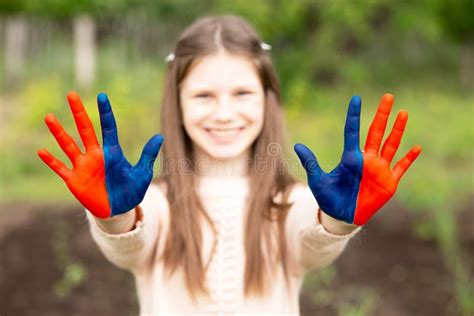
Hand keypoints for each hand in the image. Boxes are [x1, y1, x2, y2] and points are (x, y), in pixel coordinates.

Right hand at [38, 91, 163, 217]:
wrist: (119, 210)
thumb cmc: (131, 190)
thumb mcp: (142, 173)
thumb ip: (148, 155)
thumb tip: (160, 136)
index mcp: (112, 152)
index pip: (108, 128)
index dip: (105, 112)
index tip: (102, 96)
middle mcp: (95, 155)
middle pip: (85, 129)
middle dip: (79, 113)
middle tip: (72, 94)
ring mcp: (83, 167)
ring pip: (69, 145)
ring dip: (59, 132)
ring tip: (49, 116)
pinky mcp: (74, 180)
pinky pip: (60, 169)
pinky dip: (51, 161)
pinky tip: (41, 151)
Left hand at [294, 94, 420, 224]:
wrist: (342, 216)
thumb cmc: (329, 197)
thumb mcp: (318, 180)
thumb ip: (311, 163)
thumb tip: (297, 145)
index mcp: (350, 157)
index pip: (353, 131)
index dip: (354, 115)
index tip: (356, 99)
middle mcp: (366, 159)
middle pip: (376, 132)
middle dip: (382, 115)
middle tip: (388, 96)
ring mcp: (379, 169)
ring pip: (390, 144)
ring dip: (397, 130)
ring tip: (403, 112)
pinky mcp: (389, 182)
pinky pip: (401, 168)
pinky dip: (409, 158)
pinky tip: (417, 147)